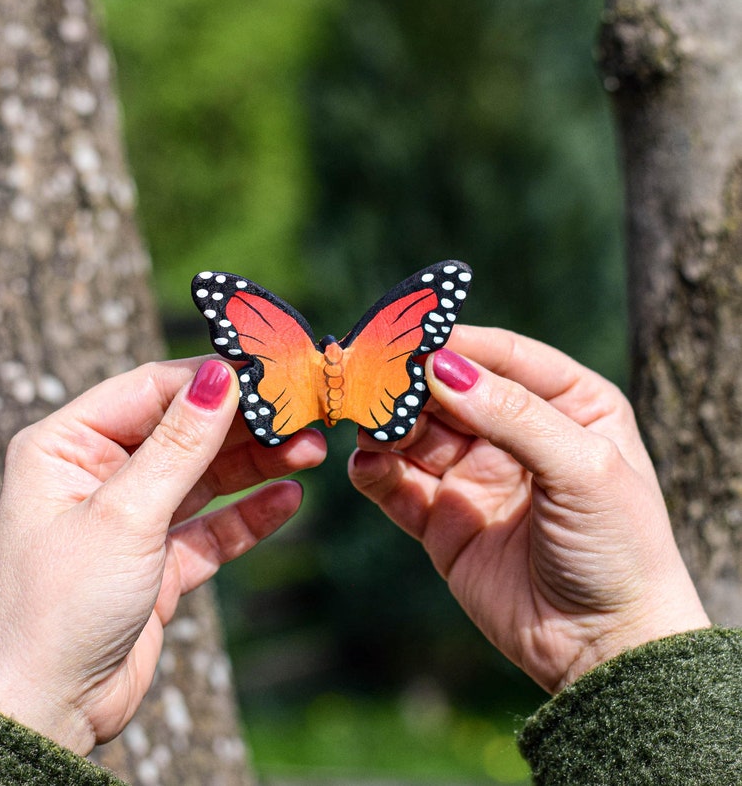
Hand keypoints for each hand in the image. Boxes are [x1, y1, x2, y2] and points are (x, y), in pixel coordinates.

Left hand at [0, 358, 325, 753]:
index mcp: (67, 445)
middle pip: (185, 431)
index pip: (150, 390)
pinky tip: (288, 498)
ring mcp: (132, 517)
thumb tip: (221, 376)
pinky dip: (250, 514)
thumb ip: (179, 443)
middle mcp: (99, 474)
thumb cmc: (61, 605)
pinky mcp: (159, 559)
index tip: (267, 371)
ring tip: (311, 452)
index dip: (209, 380)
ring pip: (205, 477)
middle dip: (245, 426)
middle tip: (303, 414)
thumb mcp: (125, 513)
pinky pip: (213, 526)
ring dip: (257, 465)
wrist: (48, 711)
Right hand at [349, 326, 708, 692]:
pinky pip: (399, 485)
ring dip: (388, 425)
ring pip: (417, 433)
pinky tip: (366, 466)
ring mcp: (476, 475)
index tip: (409, 333)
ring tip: (368, 424)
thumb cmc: (618, 549)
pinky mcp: (444, 520)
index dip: (457, 342)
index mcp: (568, 405)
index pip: (504, 356)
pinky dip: (376, 472)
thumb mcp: (582, 468)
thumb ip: (513, 414)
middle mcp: (517, 433)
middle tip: (370, 377)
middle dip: (410, 384)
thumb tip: (441, 367)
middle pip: (450, 390)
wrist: (605, 651)